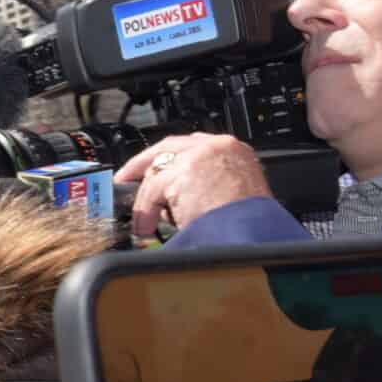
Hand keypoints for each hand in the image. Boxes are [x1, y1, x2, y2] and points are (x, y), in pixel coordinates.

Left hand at [112, 135, 274, 240]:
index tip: (153, 168)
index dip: (169, 159)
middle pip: (168, 148)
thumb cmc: (250, 225)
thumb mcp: (235, 195)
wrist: (255, 234)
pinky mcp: (181, 172)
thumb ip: (209, 186)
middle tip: (125, 179)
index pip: (192, 146)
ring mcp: (197, 157)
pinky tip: (145, 227)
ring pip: (157, 173)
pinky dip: (145, 212)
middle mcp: (216, 147)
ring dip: (146, 201)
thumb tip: (179, 200)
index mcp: (233, 151)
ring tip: (144, 223)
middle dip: (143, 166)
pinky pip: (152, 191)